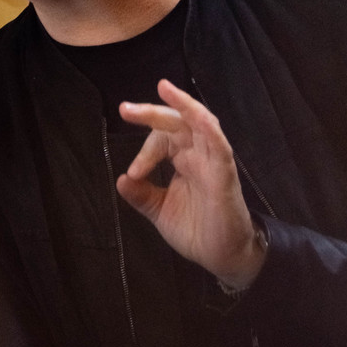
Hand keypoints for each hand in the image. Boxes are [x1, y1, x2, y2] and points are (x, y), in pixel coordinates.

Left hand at [117, 79, 265, 288]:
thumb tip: (120, 180)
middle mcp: (198, 154)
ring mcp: (213, 161)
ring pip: (200, 122)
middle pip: (176, 122)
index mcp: (183, 160)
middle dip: (151, 112)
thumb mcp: (160, 210)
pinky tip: (197, 117)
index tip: (133, 174)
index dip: (144, 152)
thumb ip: (141, 195)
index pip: (161, 139)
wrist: (221, 257)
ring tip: (164, 88)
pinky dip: (208, 128)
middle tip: (125, 109)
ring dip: (182, 105)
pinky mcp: (225, 174)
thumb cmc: (196, 230)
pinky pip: (219, 145)